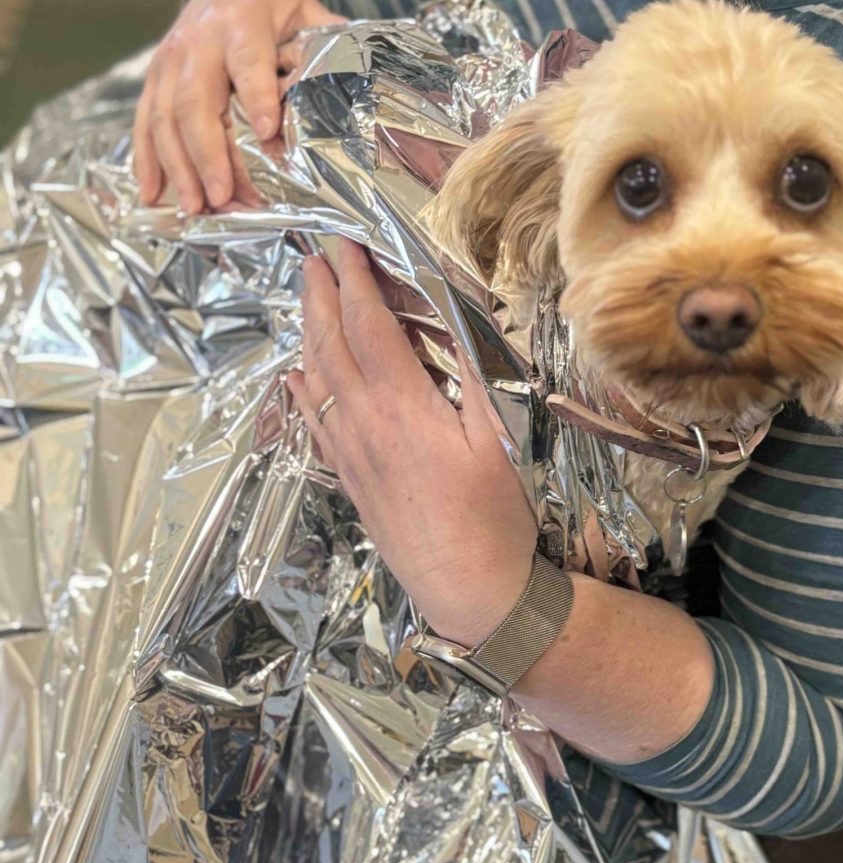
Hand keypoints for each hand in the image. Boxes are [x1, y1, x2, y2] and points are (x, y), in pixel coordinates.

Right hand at [133, 0, 345, 213]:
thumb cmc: (273, 3)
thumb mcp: (304, 14)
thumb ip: (327, 49)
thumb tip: (357, 90)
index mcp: (241, 22)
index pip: (248, 61)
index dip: (257, 96)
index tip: (268, 131)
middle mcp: (198, 41)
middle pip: (195, 101)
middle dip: (207, 154)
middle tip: (221, 197)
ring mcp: (171, 59)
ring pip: (165, 116)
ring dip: (178, 167)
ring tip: (194, 207)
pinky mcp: (156, 75)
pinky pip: (145, 119)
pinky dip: (147, 159)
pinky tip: (152, 194)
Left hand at [286, 243, 539, 647]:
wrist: (467, 589)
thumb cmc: (492, 518)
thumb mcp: (498, 440)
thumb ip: (475, 377)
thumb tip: (459, 322)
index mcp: (403, 407)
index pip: (368, 326)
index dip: (355, 281)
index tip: (345, 245)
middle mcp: (364, 425)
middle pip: (332, 345)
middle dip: (320, 295)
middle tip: (313, 257)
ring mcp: (350, 454)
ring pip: (317, 380)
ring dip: (308, 332)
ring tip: (304, 299)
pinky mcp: (349, 479)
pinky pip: (314, 424)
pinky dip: (302, 391)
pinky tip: (296, 376)